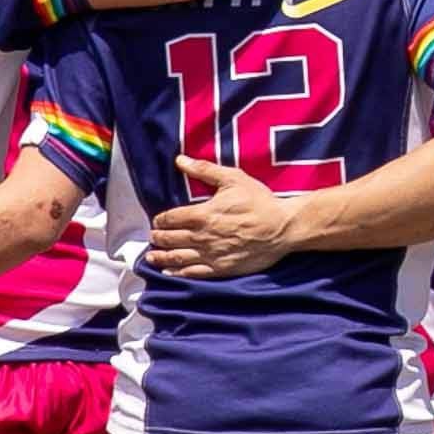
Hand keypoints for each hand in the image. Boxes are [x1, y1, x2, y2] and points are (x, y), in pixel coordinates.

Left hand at [146, 156, 308, 278]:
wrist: (282, 228)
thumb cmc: (259, 201)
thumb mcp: (233, 179)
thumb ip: (204, 170)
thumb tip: (180, 160)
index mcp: (202, 214)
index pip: (171, 218)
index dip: (160, 220)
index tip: (157, 221)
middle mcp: (202, 237)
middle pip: (170, 239)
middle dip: (158, 238)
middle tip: (153, 238)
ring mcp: (210, 255)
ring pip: (177, 258)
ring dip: (161, 257)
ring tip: (152, 257)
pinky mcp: (221, 269)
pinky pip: (193, 273)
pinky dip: (178, 274)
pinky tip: (170, 274)